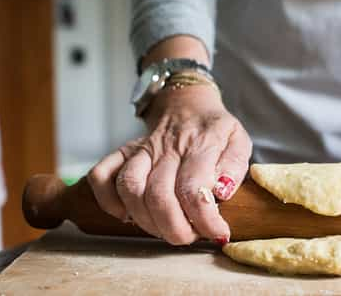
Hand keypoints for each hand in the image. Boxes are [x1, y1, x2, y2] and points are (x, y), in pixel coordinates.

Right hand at [87, 84, 251, 244]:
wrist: (188, 104)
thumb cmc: (215, 130)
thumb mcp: (239, 140)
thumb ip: (235, 166)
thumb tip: (222, 191)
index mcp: (200, 144)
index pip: (194, 189)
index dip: (204, 220)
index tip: (217, 234)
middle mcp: (167, 147)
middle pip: (158, 195)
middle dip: (174, 228)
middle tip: (190, 236)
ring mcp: (142, 149)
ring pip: (129, 188)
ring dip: (145, 220)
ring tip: (164, 229)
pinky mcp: (123, 152)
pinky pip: (101, 175)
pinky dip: (107, 201)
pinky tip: (126, 214)